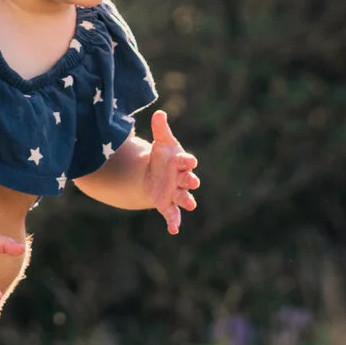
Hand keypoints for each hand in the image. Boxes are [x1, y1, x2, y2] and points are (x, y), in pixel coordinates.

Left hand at [142, 109, 199, 233]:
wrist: (153, 174)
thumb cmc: (162, 157)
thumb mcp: (161, 142)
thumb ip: (160, 129)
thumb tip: (159, 113)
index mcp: (181, 163)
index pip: (187, 161)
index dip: (187, 161)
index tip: (188, 160)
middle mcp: (182, 179)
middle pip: (189, 180)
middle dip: (190, 180)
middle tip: (193, 182)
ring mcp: (176, 193)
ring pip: (185, 198)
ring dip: (188, 200)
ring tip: (191, 205)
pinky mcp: (168, 204)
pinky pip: (173, 214)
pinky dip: (174, 222)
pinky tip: (174, 230)